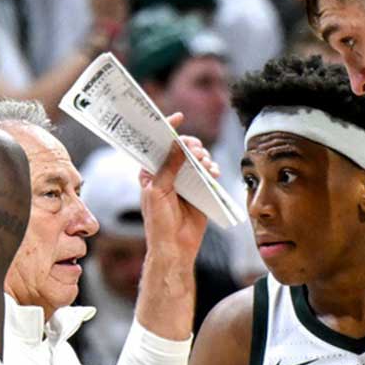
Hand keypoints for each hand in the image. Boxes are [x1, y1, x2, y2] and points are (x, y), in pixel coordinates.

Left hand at [139, 114, 212, 269]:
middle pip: (181, 149)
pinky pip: (207, 174)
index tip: (178, 117)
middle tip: (196, 150)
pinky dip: (211, 169)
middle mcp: (167, 174)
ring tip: (205, 164)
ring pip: (196, 159)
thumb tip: (177, 144)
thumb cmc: (158, 221)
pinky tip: (213, 172)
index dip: (167, 129)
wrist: (174, 246)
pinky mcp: (199, 190)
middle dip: (190, 145)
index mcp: (151, 172)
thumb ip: (169, 166)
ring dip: (203, 157)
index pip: (158, 145)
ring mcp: (184, 181)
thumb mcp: (159, 190)